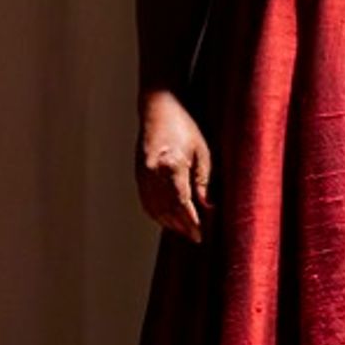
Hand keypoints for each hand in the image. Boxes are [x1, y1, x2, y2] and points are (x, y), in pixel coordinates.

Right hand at [135, 88, 214, 242]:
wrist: (158, 107)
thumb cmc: (183, 125)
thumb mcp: (202, 150)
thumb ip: (203, 180)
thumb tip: (206, 205)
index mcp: (171, 165)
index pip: (182, 203)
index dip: (191, 221)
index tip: (200, 233)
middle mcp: (153, 172)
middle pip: (167, 209)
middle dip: (181, 226)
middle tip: (195, 236)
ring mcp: (142, 174)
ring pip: (154, 208)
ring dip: (168, 223)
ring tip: (184, 231)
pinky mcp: (138, 173)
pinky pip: (145, 200)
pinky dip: (156, 213)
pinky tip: (167, 218)